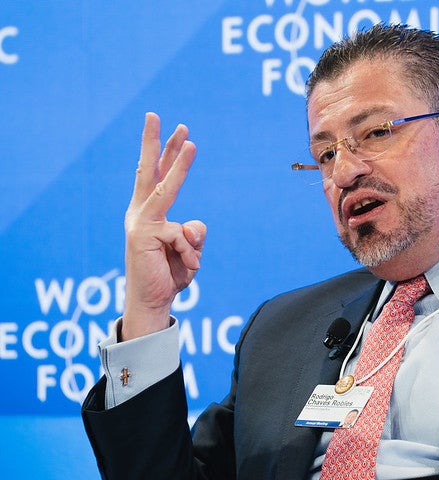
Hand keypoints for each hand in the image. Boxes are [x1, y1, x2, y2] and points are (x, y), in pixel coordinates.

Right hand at [121, 112, 205, 340]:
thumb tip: (192, 226)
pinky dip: (190, 254)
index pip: (159, 176)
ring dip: (180, 164)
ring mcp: (140, 222)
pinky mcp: (144, 234)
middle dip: (154, 141)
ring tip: (191, 142)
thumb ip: (195, 233)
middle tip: (156, 115)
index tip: (179, 131)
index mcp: (150, 212)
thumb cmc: (170, 273)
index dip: (167, 153)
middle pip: (148, 170)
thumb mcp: (190, 250)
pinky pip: (183, 235)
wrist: (152, 301)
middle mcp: (140, 212)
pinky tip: (184, 265)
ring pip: (166, 187)